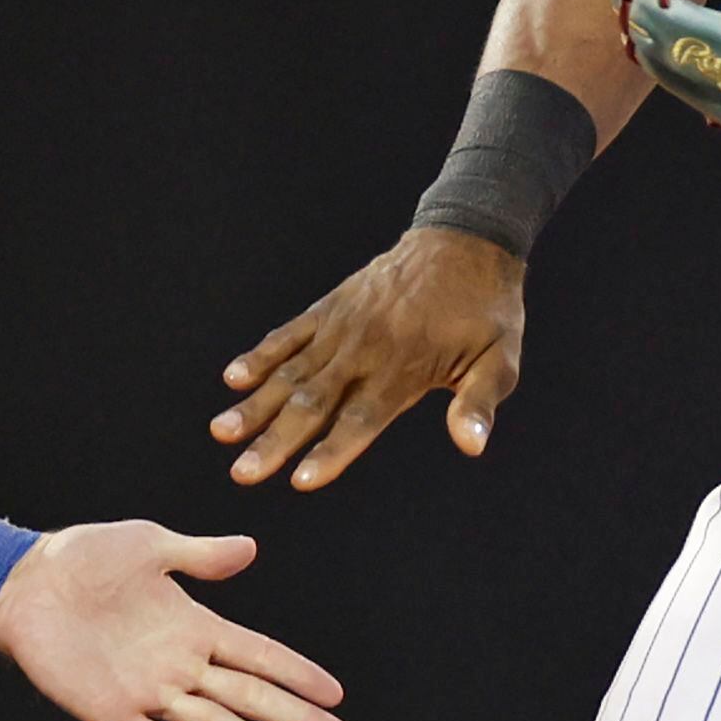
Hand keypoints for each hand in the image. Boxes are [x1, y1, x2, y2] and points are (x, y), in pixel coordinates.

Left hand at [0, 523, 346, 720]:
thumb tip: (251, 547)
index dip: (295, 673)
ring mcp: (148, 691)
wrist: (22, 582)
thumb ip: (200, 555)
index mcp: (192, 624)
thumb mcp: (148, 545)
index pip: (257, 654)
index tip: (334, 694)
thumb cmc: (82, 557)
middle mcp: (178, 664)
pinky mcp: (113, 711)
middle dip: (293, 717)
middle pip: (248, 695)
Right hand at [210, 224, 525, 491]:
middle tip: (241, 473)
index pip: (361, 419)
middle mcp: (364, 349)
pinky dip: (261, 355)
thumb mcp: (500, 358)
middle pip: (312, 403)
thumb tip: (471, 446)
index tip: (299, 480)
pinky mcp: (331, 307)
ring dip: (254, 404)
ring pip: (291, 372)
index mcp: (404, 369)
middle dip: (274, 441)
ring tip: (220, 432)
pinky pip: (289, 334)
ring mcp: (342, 326)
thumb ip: (479, 404)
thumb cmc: (486, 309)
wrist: (464, 240)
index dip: (331, 451)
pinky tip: (233, 377)